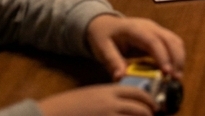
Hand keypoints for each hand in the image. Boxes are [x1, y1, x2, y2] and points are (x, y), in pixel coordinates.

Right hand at [39, 84, 156, 115]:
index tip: (153, 106)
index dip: (149, 100)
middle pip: (140, 108)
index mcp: (108, 91)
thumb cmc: (70, 105)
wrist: (51, 113)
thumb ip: (108, 98)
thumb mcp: (91, 95)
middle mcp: (111, 103)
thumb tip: (124, 104)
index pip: (137, 92)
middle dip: (149, 114)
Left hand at [85, 14, 185, 79]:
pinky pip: (172, 45)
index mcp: (135, 29)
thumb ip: (112, 61)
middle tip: (175, 78)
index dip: (162, 56)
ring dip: (179, 59)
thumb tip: (121, 77)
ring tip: (176, 77)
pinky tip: (172, 71)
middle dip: (176, 59)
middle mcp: (150, 27)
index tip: (166, 72)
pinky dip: (176, 57)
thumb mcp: (102, 48)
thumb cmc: (103, 35)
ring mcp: (156, 30)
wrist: (104, 23)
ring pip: (175, 41)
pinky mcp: (158, 36)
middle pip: (170, 39)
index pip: (153, 41)